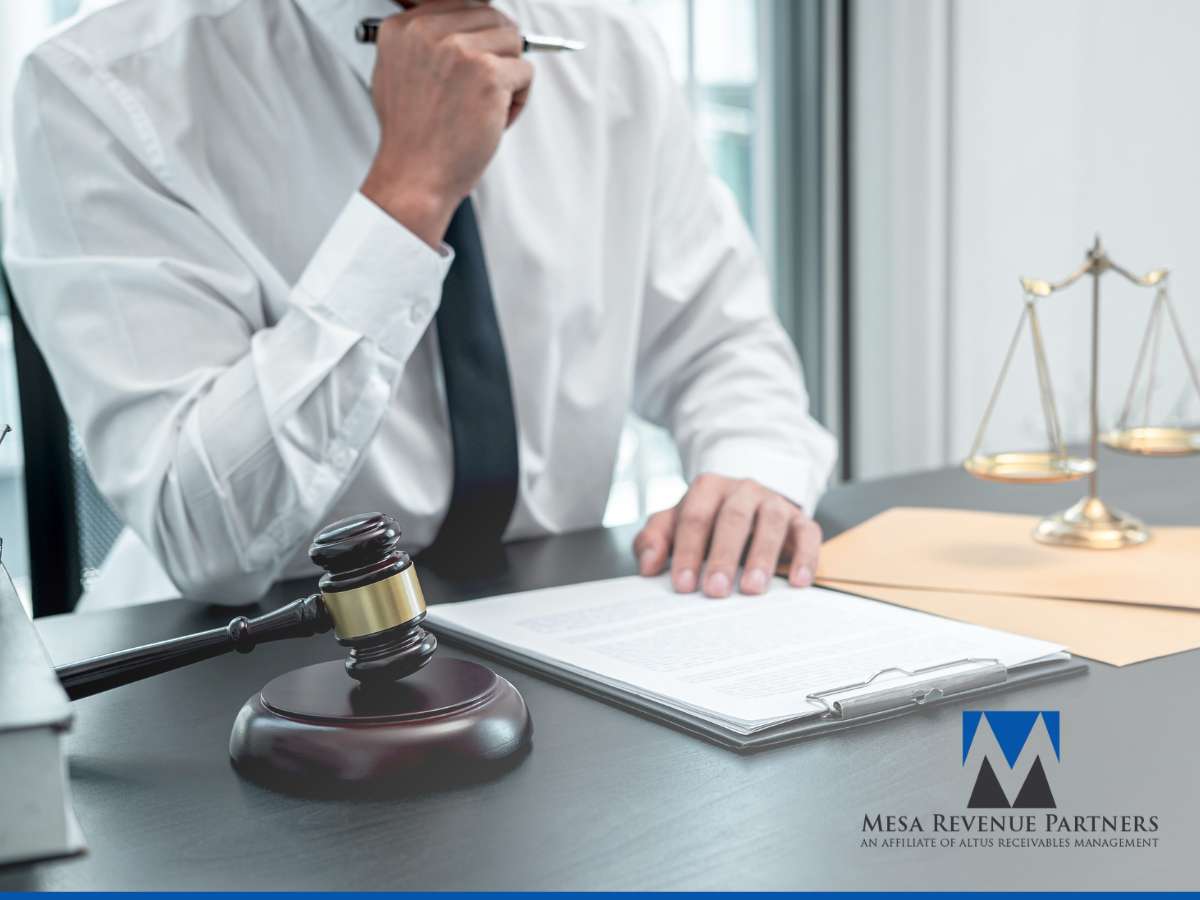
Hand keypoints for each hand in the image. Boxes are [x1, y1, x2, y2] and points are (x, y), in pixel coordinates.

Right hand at [360, 0, 533, 246]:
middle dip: (497, 54)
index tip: (478, 63)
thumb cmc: (412, 137)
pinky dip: (519, 100)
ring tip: (486, 107)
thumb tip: (459, 25)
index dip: (479, 37)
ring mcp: (460, 51)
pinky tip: (495, 119)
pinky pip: (526, 73)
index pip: (463, 5)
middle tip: (484, 90)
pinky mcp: (488, 75)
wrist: (414, 175)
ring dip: (509, 76)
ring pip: (513, 42)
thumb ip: (422, 43)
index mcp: (405, 28)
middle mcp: (429, 32)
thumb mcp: (396, 74)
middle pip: (492, 18)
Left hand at [633, 475, 821, 597]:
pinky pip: (808, 534)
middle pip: (733, 519)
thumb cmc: (706, 521)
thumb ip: (654, 540)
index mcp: (708, 488)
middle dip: (723, 556)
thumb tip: (648, 566)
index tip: (684, 585)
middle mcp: (743, 490)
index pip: (695, 517)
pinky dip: (805, 557)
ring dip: (762, 556)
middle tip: (716, 590)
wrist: (748, 504)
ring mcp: (774, 503)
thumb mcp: (674, 525)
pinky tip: (798, 582)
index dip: (688, 551)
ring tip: (752, 589)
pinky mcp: (801, 520)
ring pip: (772, 522)